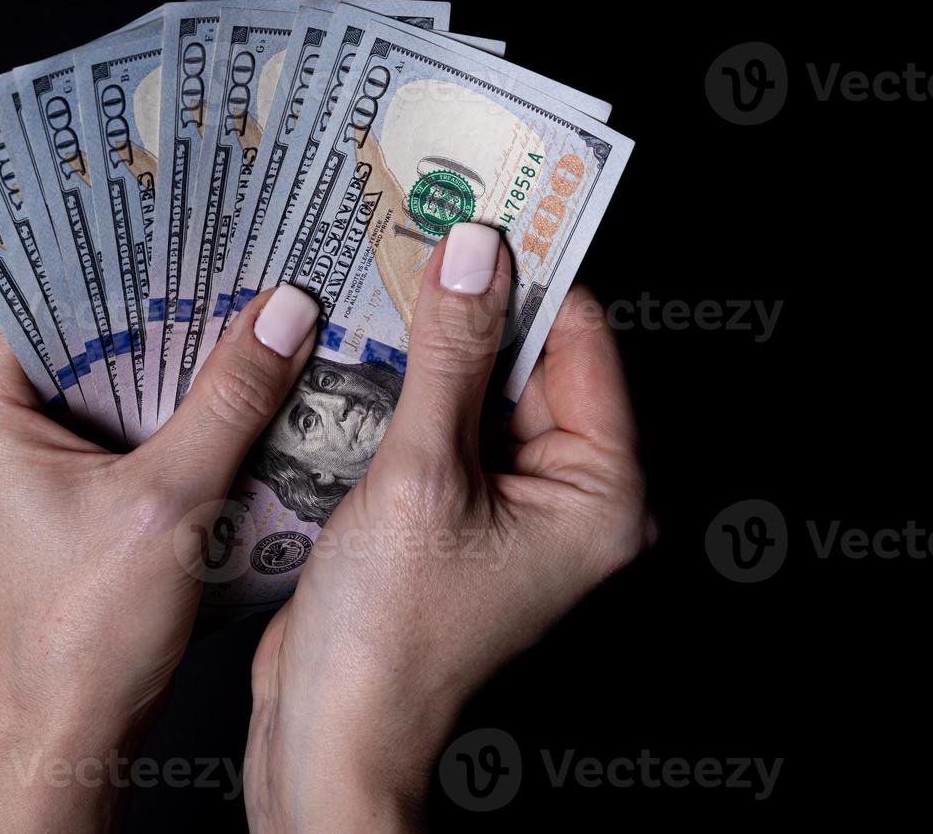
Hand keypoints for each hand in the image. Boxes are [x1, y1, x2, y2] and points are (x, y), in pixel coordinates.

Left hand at [0, 287, 318, 831]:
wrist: (69, 728)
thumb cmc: (81, 635)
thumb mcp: (167, 502)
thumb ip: (229, 400)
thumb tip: (282, 314)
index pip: (58, 282)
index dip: (136, 250)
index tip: (208, 216)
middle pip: (97, 318)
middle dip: (177, 297)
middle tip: (254, 254)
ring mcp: (37, 441)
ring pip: (125, 363)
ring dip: (190, 348)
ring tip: (264, 304)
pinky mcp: (78, 474)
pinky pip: (138, 409)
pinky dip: (190, 398)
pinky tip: (250, 378)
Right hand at [245, 223, 652, 831]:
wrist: (330, 730)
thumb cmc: (388, 637)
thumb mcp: (421, 475)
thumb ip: (449, 355)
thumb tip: (472, 253)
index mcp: (601, 493)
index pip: (581, 342)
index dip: (530, 269)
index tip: (481, 201)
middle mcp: (570, 498)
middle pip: (530, 362)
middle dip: (472, 302)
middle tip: (414, 230)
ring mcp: (512, 508)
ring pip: (480, 390)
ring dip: (433, 342)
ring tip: (379, 276)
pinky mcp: (457, 514)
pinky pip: (445, 427)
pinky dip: (409, 387)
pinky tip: (360, 346)